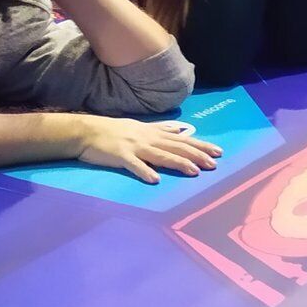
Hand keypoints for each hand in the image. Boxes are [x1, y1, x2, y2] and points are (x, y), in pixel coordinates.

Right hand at [74, 118, 221, 184]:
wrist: (87, 131)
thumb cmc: (114, 130)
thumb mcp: (140, 126)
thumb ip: (161, 129)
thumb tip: (180, 129)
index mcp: (153, 133)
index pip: (182, 139)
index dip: (201, 146)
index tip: (218, 152)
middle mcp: (148, 138)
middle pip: (176, 147)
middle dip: (196, 155)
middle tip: (213, 164)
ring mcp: (135, 146)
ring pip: (160, 155)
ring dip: (178, 163)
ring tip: (194, 172)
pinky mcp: (121, 156)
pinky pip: (134, 165)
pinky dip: (145, 172)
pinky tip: (155, 180)